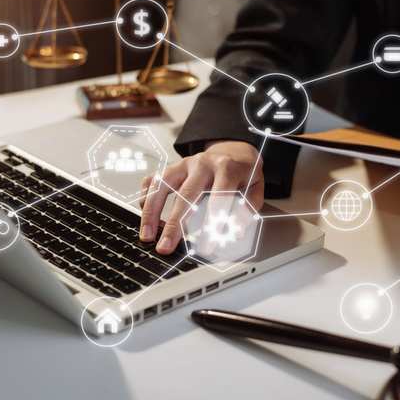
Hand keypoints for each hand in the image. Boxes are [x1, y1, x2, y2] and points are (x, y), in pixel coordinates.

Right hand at [139, 140, 264, 253]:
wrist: (234, 151)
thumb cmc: (243, 174)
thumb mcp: (255, 190)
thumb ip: (246, 211)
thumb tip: (234, 232)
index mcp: (227, 169)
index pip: (218, 200)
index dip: (211, 226)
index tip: (205, 248)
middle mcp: (203, 164)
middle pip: (186, 195)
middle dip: (174, 224)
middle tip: (166, 247)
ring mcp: (184, 164)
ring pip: (162, 185)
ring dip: (152, 212)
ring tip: (147, 235)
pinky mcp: (172, 167)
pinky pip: (153, 179)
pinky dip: (146, 197)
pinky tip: (144, 215)